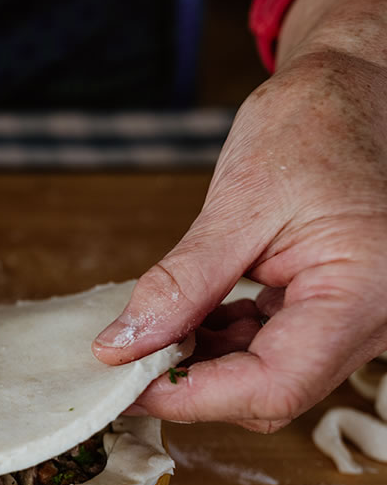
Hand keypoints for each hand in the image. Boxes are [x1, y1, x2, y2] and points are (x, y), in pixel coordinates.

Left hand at [92, 50, 386, 431]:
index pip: (272, 386)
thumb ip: (182, 282)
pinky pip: (273, 346)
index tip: (125, 385)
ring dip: (202, 363)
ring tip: (146, 334)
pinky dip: (222, 341)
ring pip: (267, 375)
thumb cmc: (316, 124)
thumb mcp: (240, 202)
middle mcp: (371, 320)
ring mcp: (353, 318)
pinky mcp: (331, 307)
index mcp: (360, 296)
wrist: (358, 88)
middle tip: (122, 362)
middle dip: (190, 383)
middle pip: (269, 392)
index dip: (191, 396)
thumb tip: (122, 344)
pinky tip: (185, 320)